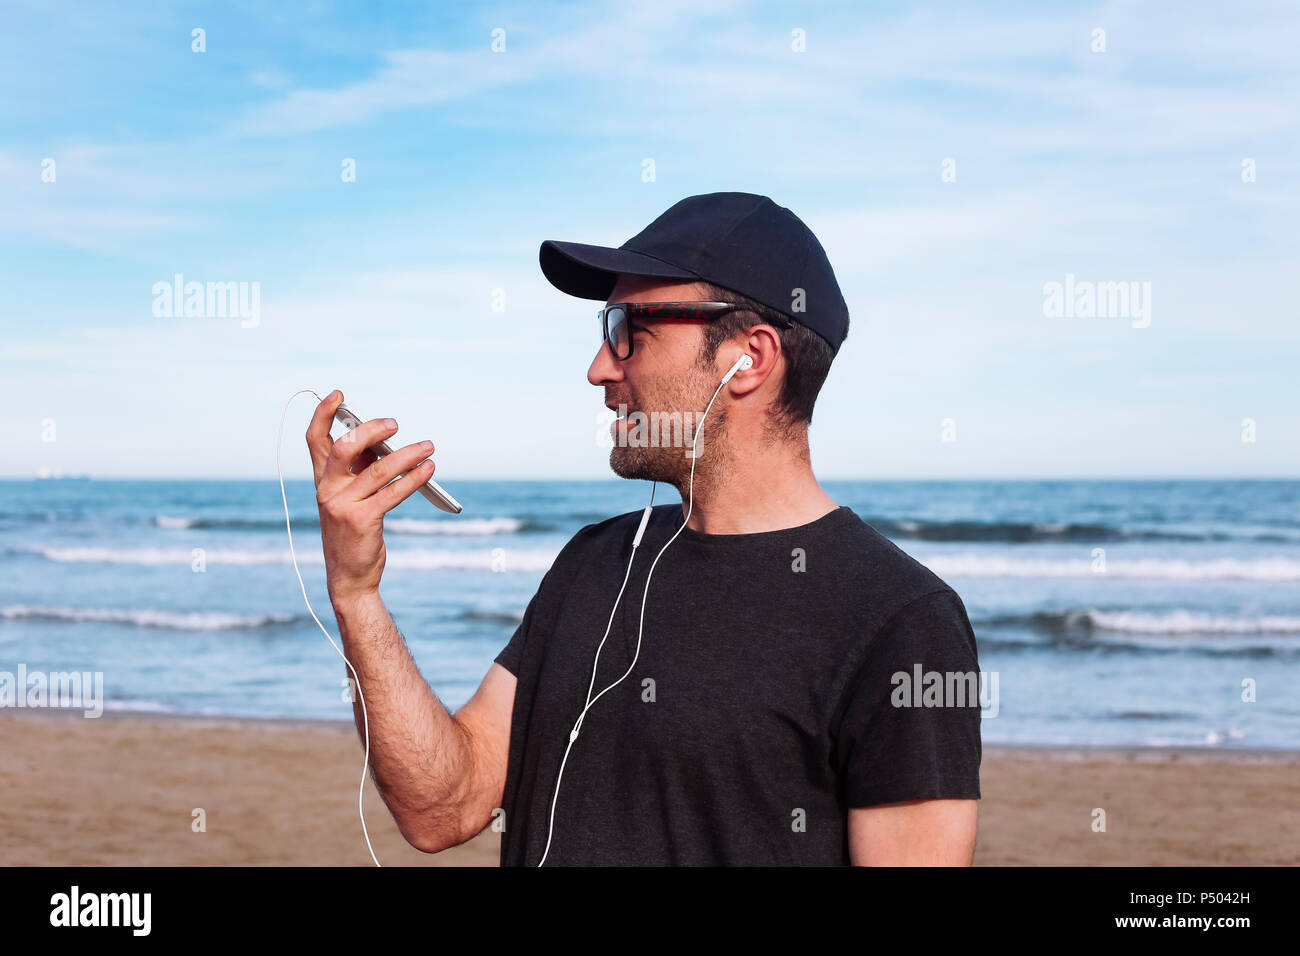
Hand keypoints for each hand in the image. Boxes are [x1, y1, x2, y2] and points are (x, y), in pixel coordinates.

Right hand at [305, 389, 437, 605]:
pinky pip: (393, 492)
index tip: (338, 395)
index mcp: (321, 481)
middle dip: (370, 430)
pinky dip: (414, 478)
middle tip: (394, 424)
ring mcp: (342, 505)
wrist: (349, 578)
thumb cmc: (354, 533)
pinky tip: (428, 469)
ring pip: (377, 469)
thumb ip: (359, 471)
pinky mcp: (362, 520)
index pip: (314, 440)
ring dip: (407, 454)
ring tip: (428, 446)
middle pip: (344, 447)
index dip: (323, 414)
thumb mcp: (349, 499)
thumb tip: (385, 442)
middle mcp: (327, 490)